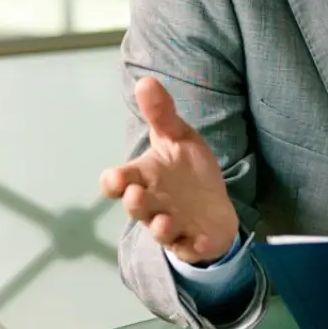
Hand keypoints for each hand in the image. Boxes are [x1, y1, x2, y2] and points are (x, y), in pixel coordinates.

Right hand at [100, 76, 238, 263]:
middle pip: (136, 207)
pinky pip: (188, 247)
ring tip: (164, 221)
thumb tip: (145, 81)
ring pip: (159, 229)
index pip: (118, 182)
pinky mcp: (191, 241)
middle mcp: (152, 203)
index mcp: (144, 177)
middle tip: (134, 194)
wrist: (213, 207)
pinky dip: (192, 246)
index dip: (114, 181)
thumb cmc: (187, 171)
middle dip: (135, 203)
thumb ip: (162, 114)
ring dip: (160, 226)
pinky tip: (199, 240)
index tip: (115, 178)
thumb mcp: (179, 138)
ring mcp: (170, 225)